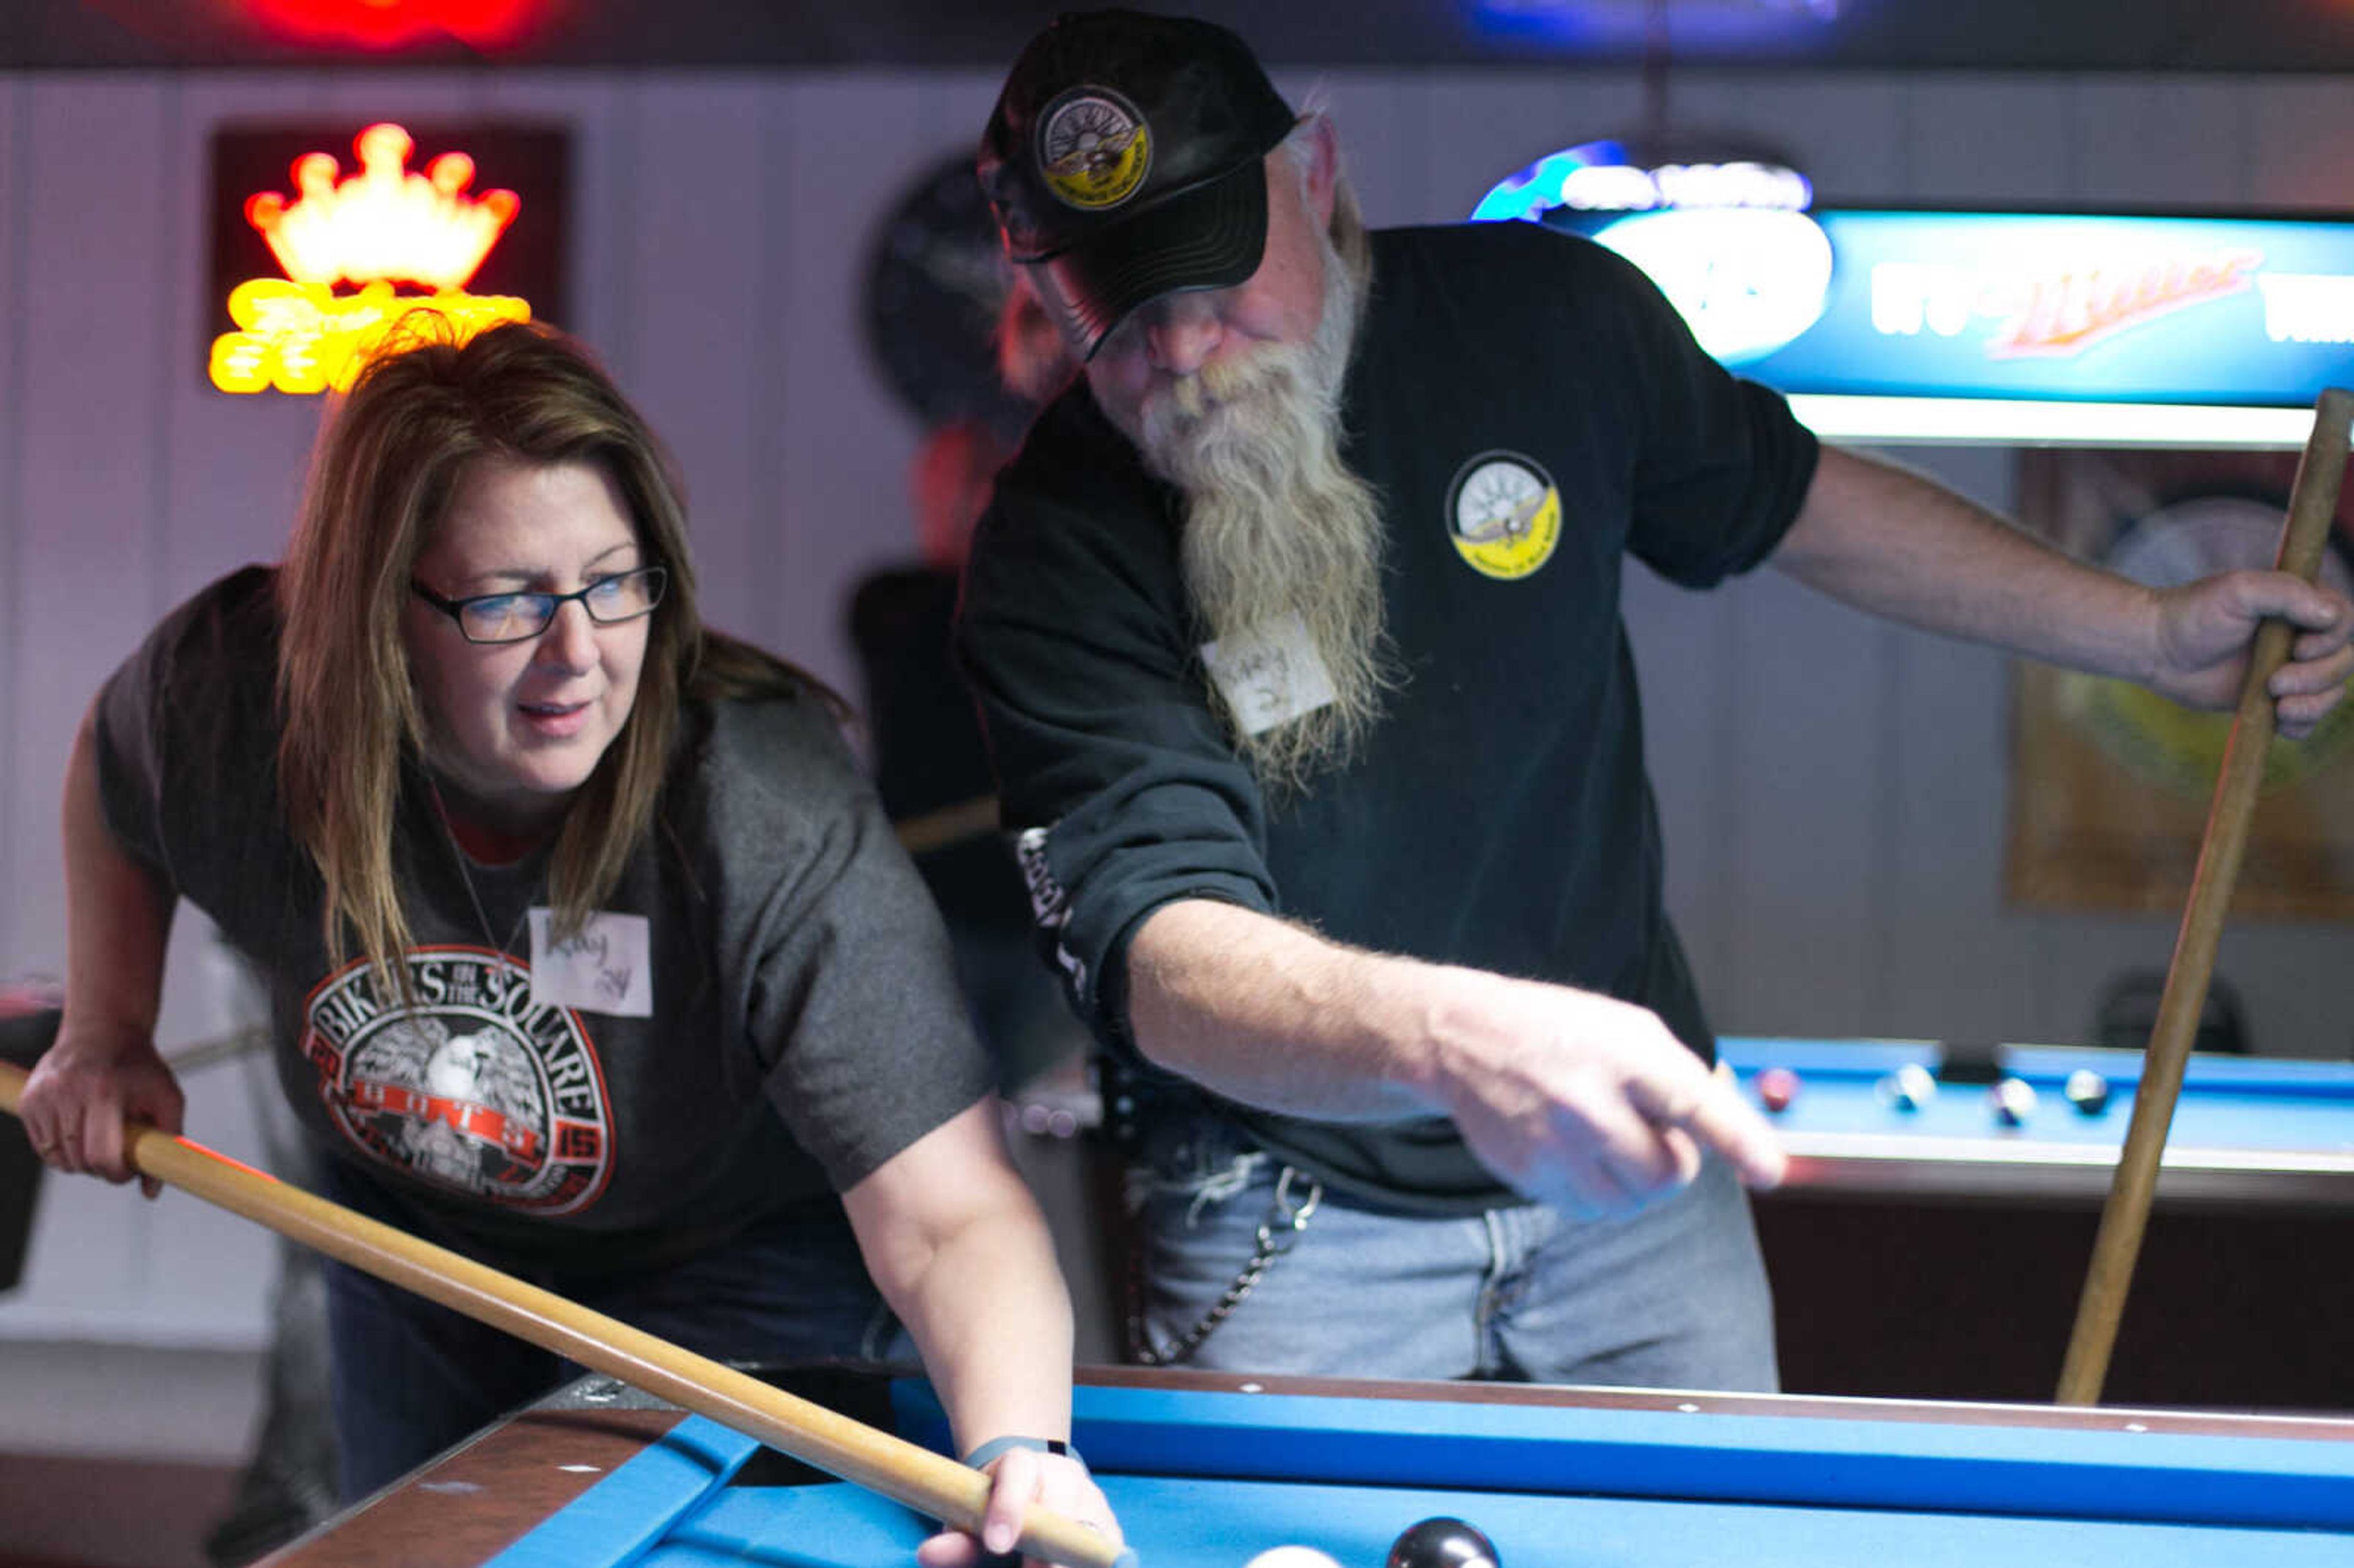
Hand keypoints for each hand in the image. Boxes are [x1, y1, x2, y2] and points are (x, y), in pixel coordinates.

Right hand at [16, 1017, 183, 1197]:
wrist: (102, 1029)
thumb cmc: (139, 1066)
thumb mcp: (167, 1096)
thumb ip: (169, 1141)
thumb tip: (152, 1192)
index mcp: (105, 1092)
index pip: (101, 1154)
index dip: (116, 1174)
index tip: (128, 1171)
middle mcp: (68, 1093)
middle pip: (79, 1161)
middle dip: (100, 1170)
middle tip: (117, 1158)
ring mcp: (43, 1097)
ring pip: (57, 1158)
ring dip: (80, 1163)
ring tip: (99, 1142)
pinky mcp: (28, 1101)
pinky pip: (42, 1147)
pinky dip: (61, 1151)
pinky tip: (80, 1134)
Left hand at [916, 1447, 1120, 1567]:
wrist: (1027, 1493)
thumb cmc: (992, 1513)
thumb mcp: (969, 1520)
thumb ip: (955, 1540)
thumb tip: (928, 1554)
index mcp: (1023, 1464)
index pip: (1018, 1473)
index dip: (1009, 1506)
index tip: (996, 1545)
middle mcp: (1064, 1476)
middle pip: (1065, 1499)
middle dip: (1052, 1543)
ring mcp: (1091, 1501)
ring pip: (1094, 1529)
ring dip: (1075, 1559)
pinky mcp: (1109, 1529)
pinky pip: (1108, 1551)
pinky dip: (1093, 1564)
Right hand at [1423, 971, 1784, 1220]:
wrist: (1465, 1041)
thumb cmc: (1560, 1030)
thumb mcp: (1629, 1028)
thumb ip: (1683, 1079)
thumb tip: (1736, 1139)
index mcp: (1623, 1054)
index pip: (1692, 1103)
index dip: (1737, 1140)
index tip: (1769, 1171)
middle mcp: (1588, 1103)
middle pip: (1668, 1174)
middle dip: (1674, 1161)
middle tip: (1652, 1130)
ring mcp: (1555, 1146)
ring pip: (1631, 1202)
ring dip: (1636, 1181)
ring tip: (1609, 1138)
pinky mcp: (1529, 1175)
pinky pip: (1591, 1210)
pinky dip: (1599, 1192)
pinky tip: (1580, 1154)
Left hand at [2149, 570, 2352, 738]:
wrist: (2156, 650)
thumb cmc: (2193, 613)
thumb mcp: (2238, 591)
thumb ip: (2286, 594)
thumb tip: (2331, 616)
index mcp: (2300, 604)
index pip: (2344, 621)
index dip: (2331, 641)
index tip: (2297, 649)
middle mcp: (2302, 636)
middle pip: (2343, 661)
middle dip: (2319, 677)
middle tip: (2276, 682)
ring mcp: (2289, 669)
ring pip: (2330, 692)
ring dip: (2314, 704)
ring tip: (2278, 706)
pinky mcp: (2272, 699)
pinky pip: (2306, 718)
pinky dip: (2302, 724)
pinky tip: (2280, 721)